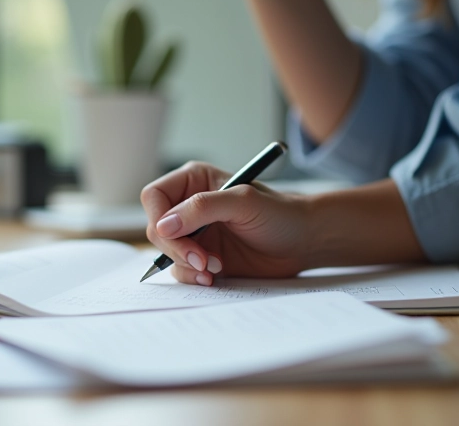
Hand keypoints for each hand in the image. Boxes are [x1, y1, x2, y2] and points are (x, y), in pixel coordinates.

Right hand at [141, 161, 312, 284]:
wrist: (303, 241)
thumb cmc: (280, 213)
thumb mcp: (243, 202)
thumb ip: (202, 208)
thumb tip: (164, 225)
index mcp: (194, 182)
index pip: (155, 197)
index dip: (159, 218)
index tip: (175, 235)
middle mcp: (190, 207)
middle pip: (157, 229)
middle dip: (176, 248)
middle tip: (202, 259)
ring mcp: (196, 235)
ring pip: (167, 253)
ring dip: (186, 264)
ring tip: (215, 267)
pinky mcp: (204, 258)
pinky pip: (182, 271)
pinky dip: (193, 276)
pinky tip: (215, 276)